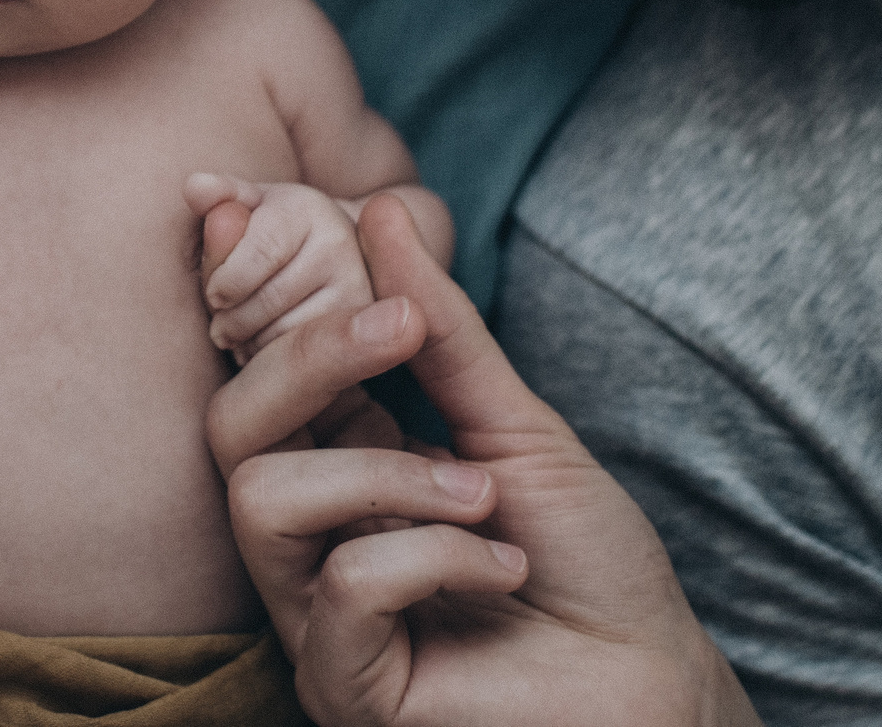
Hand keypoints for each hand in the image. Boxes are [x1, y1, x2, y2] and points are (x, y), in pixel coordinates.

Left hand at [185, 173, 372, 362]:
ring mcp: (356, 284)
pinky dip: (274, 357)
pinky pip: (303, 356)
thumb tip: (195, 187)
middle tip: (219, 324)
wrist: (337, 250)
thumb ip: (219, 196)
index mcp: (305, 207)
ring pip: (284, 334)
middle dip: (231, 319)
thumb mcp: (248, 204)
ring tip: (240, 332)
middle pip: (268, 299)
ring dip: (249, 342)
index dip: (227, 280)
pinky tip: (263, 346)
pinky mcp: (359, 322)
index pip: (260, 251)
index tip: (214, 296)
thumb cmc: (275, 229)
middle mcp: (339, 242)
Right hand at [209, 197, 757, 726]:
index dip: (234, 284)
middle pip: (227, 427)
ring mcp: (314, 615)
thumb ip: (441, 330)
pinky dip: (433, 557)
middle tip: (402, 327)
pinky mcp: (341, 685)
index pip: (254, 369)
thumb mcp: (515, 422)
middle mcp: (308, 538)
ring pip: (261, 500)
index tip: (229, 202)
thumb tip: (380, 211)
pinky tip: (498, 567)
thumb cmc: (588, 562)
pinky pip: (343, 587)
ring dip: (389, 476)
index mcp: (335, 465)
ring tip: (482, 493)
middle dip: (306, 357)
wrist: (654, 677)